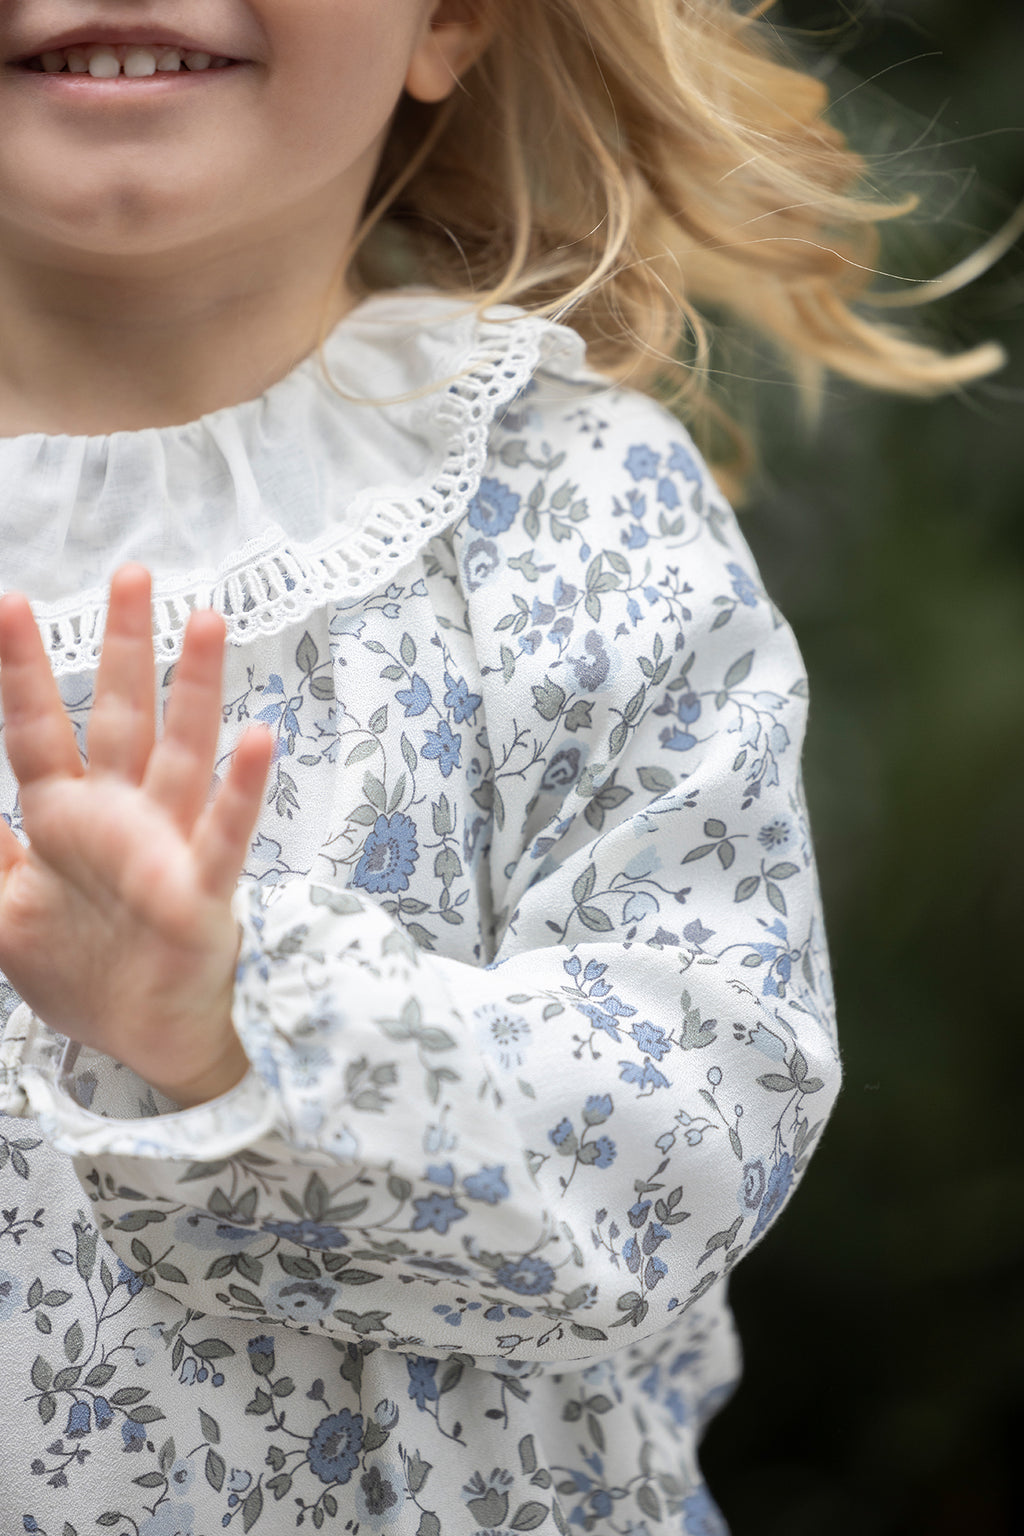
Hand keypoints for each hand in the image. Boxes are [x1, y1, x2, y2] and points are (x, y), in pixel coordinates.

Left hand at [0, 565, 273, 1107]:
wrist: (141, 1039)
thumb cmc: (81, 970)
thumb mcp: (2, 915)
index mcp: (63, 816)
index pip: (37, 727)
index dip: (22, 670)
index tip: (9, 604)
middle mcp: (120, 815)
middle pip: (121, 715)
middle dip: (124, 646)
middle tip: (132, 575)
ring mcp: (166, 845)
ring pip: (182, 752)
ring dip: (196, 688)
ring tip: (206, 622)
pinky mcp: (201, 888)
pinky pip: (225, 832)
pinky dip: (242, 788)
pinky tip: (263, 739)